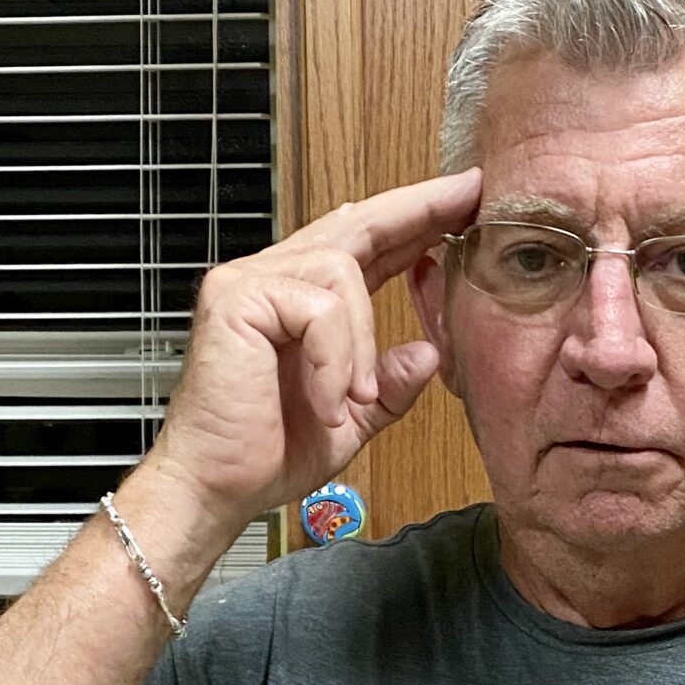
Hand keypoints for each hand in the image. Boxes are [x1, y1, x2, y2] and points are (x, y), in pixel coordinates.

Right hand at [134, 170, 481, 552]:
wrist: (217, 489)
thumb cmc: (267, 454)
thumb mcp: (351, 420)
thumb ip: (390, 384)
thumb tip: (429, 353)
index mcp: (301, 300)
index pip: (365, 244)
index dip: (415, 220)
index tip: (464, 202)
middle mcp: (271, 278)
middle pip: (356, 224)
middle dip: (417, 209)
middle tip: (467, 194)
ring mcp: (248, 283)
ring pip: (341, 272)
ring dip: (361, 343)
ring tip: (354, 396)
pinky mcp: (236, 300)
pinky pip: (319, 309)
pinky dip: (334, 361)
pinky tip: (325, 400)